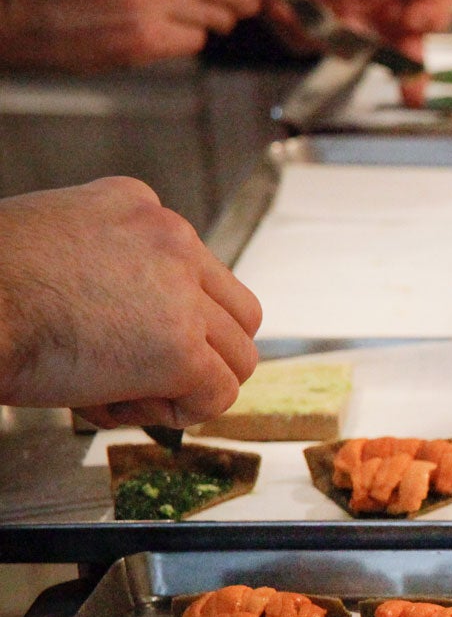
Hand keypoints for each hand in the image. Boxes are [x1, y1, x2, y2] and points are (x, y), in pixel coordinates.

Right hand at [0, 179, 261, 427]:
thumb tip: (126, 319)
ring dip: (189, 385)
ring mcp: (182, 293)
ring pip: (238, 355)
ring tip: (126, 394)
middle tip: (145, 376)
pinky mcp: (181, 348)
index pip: (194, 268)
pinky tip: (125, 406)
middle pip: (234, 312)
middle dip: (199, 352)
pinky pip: (217, 394)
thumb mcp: (48, 244)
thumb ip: (103, 267)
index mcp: (136, 204)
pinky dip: (181, 412)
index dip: (167, 316)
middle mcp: (171, 238)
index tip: (122, 337)